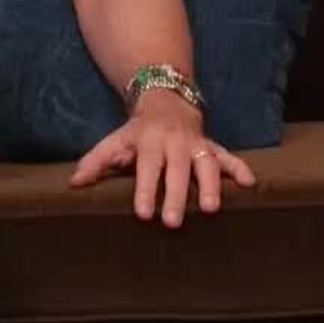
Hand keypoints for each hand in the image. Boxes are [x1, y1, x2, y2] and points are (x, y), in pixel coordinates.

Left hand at [68, 89, 255, 227]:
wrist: (166, 100)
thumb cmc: (137, 132)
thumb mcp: (115, 141)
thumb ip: (96, 161)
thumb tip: (74, 183)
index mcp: (150, 142)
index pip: (147, 167)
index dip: (144, 189)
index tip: (142, 213)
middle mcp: (175, 143)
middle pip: (177, 171)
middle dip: (176, 195)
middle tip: (173, 222)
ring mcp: (197, 145)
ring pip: (206, 165)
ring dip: (210, 186)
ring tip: (211, 209)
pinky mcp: (213, 147)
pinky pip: (228, 157)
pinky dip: (239, 168)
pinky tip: (249, 183)